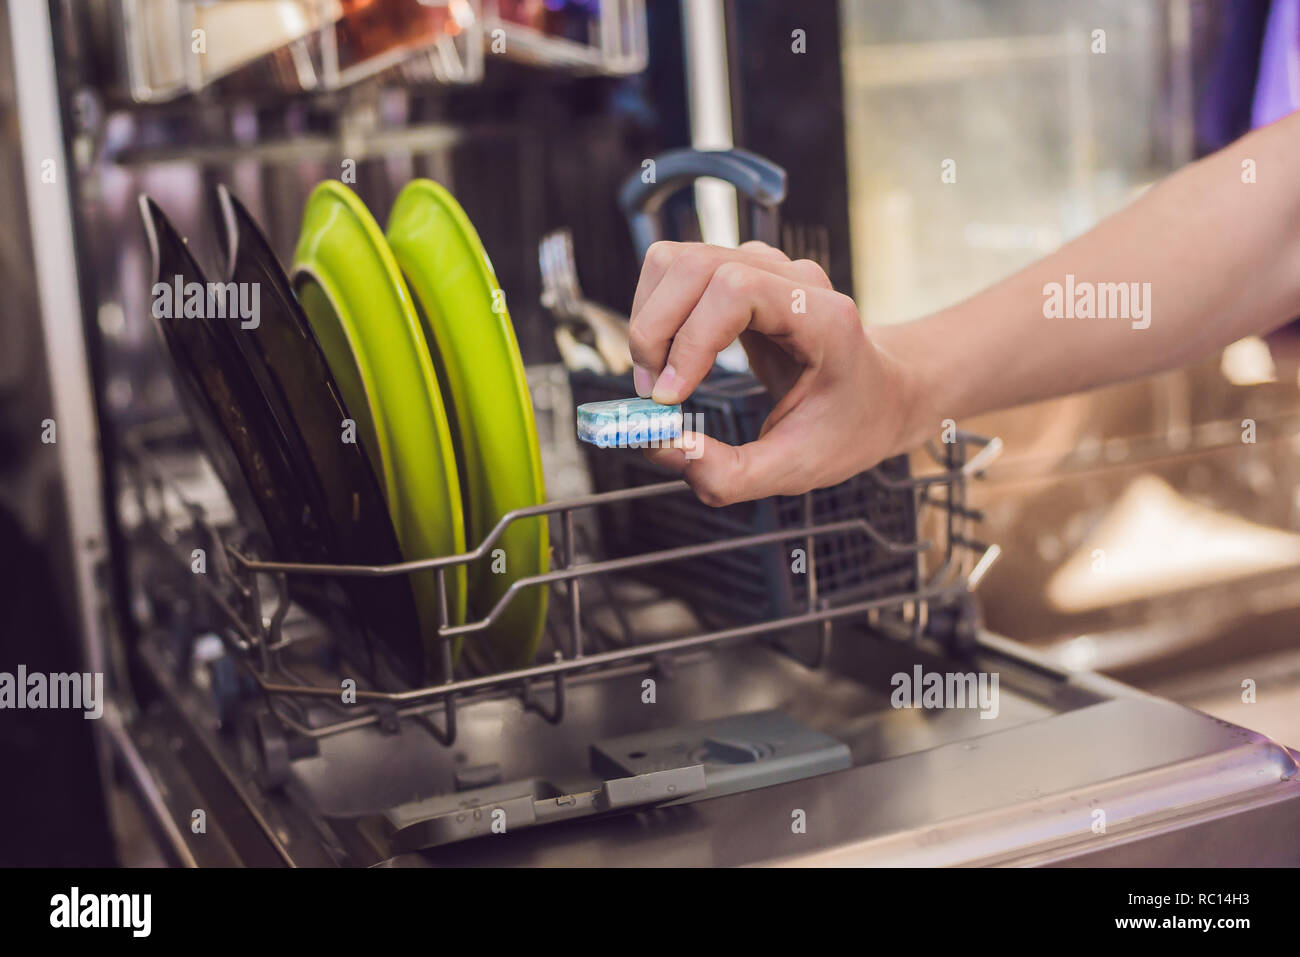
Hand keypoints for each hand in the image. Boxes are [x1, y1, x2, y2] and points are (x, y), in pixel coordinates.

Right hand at [627, 240, 923, 505]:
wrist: (880, 394)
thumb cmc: (848, 426)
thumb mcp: (797, 468)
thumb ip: (729, 473)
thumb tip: (662, 449)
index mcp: (824, 319)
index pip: (738, 291)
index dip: (691, 339)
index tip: (671, 397)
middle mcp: (793, 279)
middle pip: (695, 268)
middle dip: (656, 331)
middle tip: (654, 395)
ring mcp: (764, 268)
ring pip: (676, 262)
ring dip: (649, 319)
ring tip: (657, 377)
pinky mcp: (738, 274)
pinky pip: (676, 273)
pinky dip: (655, 312)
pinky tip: (669, 358)